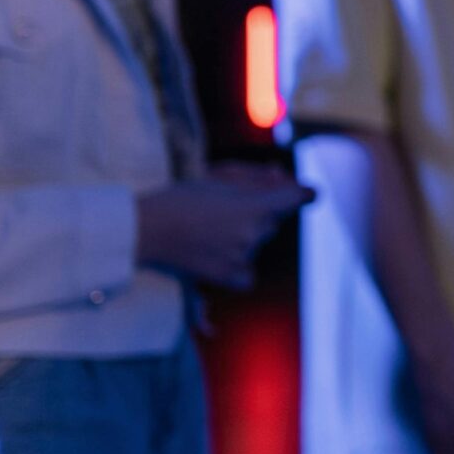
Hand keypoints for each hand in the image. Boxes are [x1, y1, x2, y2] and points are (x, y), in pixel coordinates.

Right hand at [133, 170, 308, 287]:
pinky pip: (248, 274)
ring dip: (247, 234)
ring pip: (259, 242)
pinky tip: (226, 255)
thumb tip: (284, 178)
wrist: (145, 229)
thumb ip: (257, 179)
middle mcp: (253, 234)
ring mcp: (241, 257)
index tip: (308, 193)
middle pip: (273, 220)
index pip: (297, 198)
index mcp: (254, 206)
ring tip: (213, 226)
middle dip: (262, 210)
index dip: (303, 193)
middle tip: (230, 206)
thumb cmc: (181, 196)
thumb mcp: (219, 178)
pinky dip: (242, 266)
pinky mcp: (227, 275)